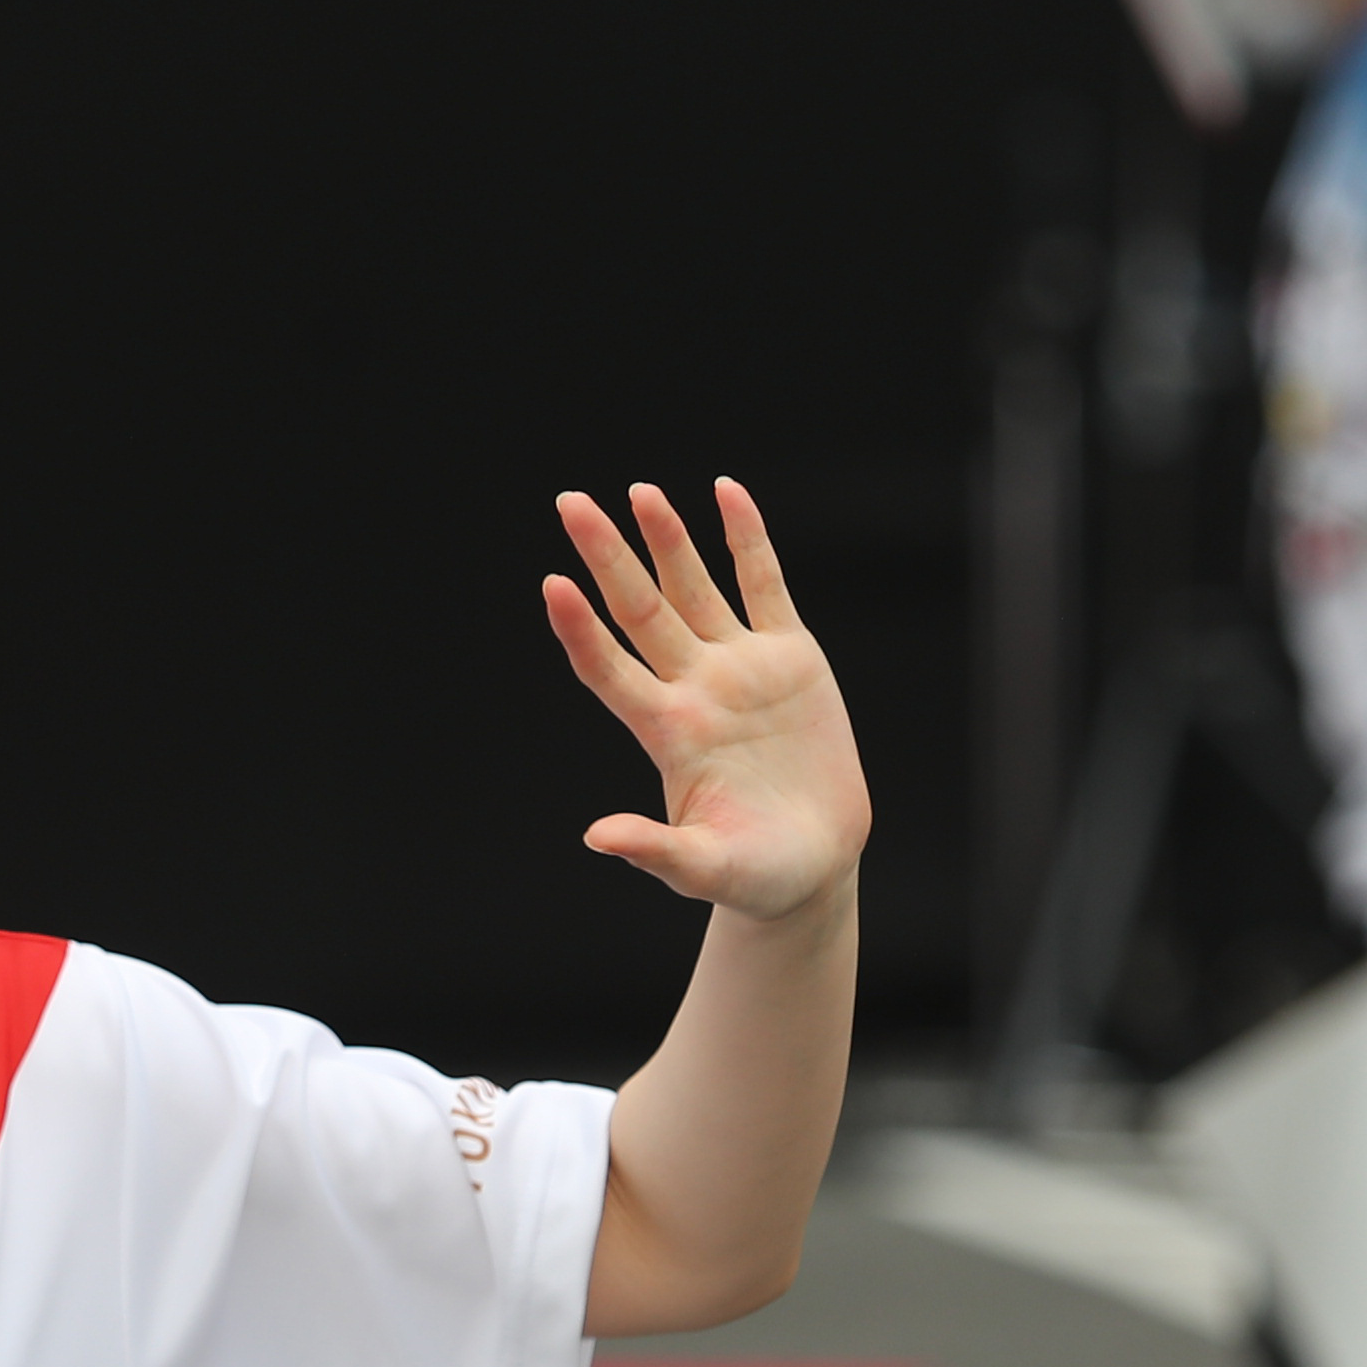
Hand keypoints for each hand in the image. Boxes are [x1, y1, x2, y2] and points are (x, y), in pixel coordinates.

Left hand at [543, 478, 869, 926]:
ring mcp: (740, 668)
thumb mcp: (706, 870)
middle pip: (640, 609)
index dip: (581, 630)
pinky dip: (747, 539)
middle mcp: (694, 689)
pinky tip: (727, 491)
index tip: (553, 586)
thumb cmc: (754, 876)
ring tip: (638, 491)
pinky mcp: (790, 657)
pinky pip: (764, 584)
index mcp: (668, 733)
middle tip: (569, 502)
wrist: (813, 865)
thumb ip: (656, 851)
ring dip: (667, 539)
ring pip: (694, 587)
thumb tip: (596, 838)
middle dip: (607, 556)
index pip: (608, 669)